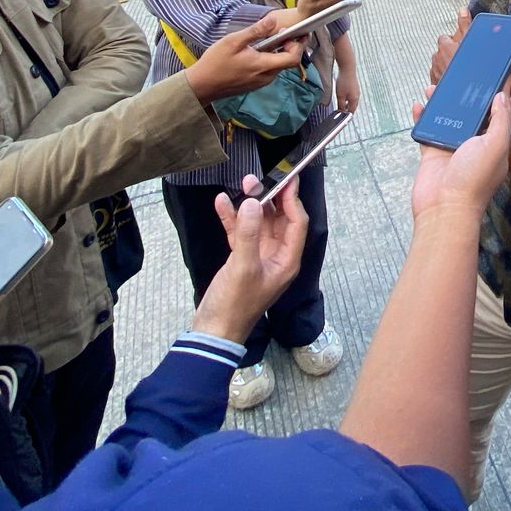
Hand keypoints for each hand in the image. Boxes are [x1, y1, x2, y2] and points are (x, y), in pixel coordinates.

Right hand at [185, 13, 307, 102]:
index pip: (293, 58)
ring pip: (279, 66)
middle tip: (286, 31)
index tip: (299, 32)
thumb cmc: (215, 62)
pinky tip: (260, 50)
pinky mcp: (255, 84)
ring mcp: (261, 82)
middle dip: (291, 46)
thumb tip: (273, 20)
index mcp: (263, 66)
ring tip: (273, 38)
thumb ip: (256, 31)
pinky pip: (270, 70)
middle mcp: (266, 77)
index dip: (299, 45)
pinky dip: (271, 58)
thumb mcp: (234, 41)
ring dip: (280, 52)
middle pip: (288, 62)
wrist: (202, 85)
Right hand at [190, 179, 308, 342]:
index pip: (296, 223)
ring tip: (241, 185)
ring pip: (258, 223)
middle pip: (278, 220)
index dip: (292, 200)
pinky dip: (232, 219)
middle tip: (257, 179)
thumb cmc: (234, 305)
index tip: (286, 178)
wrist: (214, 332)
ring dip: (250, 206)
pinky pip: (240, 233)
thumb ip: (248, 234)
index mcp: (287, 260)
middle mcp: (276, 256)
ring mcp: (258, 257)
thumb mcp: (243, 268)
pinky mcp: (241, 259)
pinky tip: (222, 203)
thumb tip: (254, 202)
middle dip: (270, 199)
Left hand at [335, 63, 360, 114]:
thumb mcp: (340, 95)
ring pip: (352, 101)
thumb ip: (340, 104)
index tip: (341, 117)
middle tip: (340, 112)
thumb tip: (341, 111)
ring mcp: (357, 91)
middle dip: (346, 110)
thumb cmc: (344, 81)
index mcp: (354, 100)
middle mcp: (357, 96)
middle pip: (352, 106)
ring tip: (340, 104)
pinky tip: (343, 95)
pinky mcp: (355, 86)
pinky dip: (348, 98)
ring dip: (347, 104)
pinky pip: (352, 95)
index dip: (346, 115)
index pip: (351, 111)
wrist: (348, 69)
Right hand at [409, 87, 510, 220]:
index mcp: (495, 142)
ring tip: (438, 85)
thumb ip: (500, 120)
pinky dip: (423, 116)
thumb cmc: (472, 182)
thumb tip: (503, 96)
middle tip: (470, 71)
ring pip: (449, 116)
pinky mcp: (433, 151)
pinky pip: (427, 129)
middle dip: (472, 92)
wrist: (444, 208)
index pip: (504, 112)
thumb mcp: (494, 147)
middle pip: (475, 111)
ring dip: (444, 101)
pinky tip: (420, 105)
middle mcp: (475, 143)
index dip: (508, 93)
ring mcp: (453, 147)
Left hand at [429, 7, 471, 84]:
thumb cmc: (469, 67)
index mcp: (444, 46)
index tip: (461, 45)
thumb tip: (462, 10)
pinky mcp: (436, 85)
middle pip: (441, 52)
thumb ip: (465, 24)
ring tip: (460, 71)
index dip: (454, 41)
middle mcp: (436, 58)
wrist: (464, 91)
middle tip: (462, 59)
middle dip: (450, 54)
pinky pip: (439, 79)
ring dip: (447, 66)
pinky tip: (456, 81)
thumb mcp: (470, 41)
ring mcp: (435, 72)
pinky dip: (445, 78)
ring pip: (440, 65)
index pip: (445, 38)